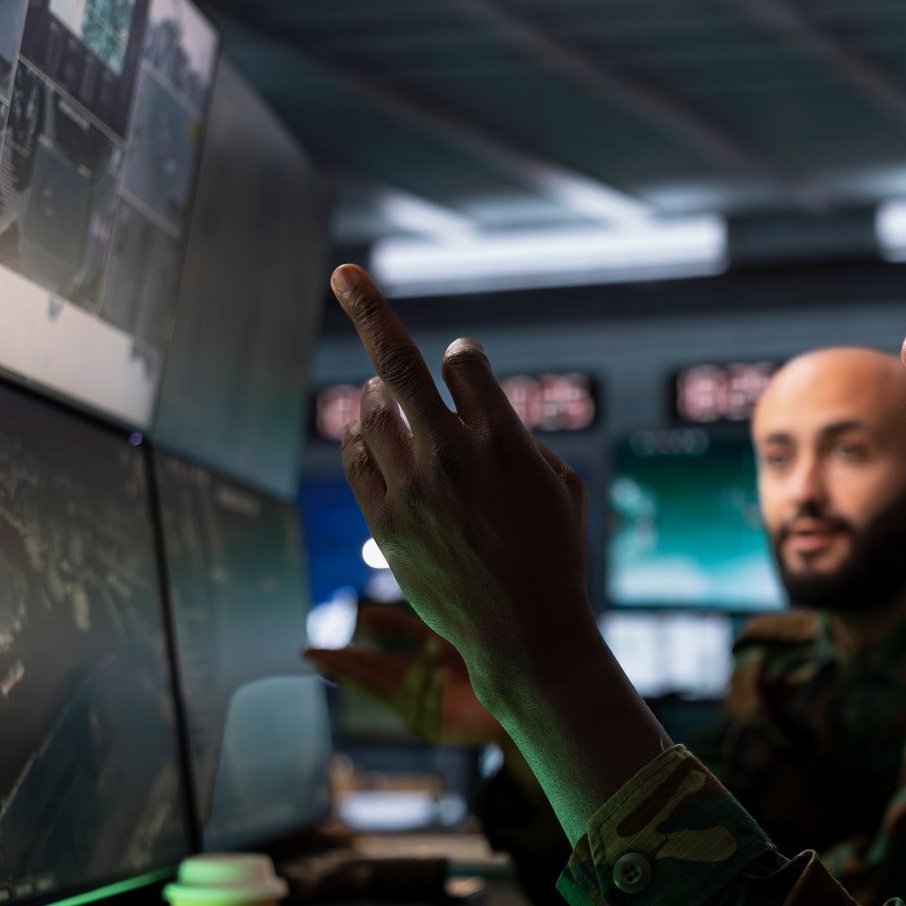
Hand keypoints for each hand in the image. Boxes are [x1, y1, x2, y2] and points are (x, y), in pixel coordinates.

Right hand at [303, 606, 504, 744]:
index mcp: (401, 673)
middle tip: (315, 656)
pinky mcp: (439, 728)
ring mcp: (420, 714)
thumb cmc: (473, 666)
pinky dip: (434, 688)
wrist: (512, 696)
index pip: (363, 665)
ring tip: (435, 644)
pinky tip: (440, 669)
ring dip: (419, 668)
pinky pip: (431, 708)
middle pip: (369, 681)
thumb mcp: (436, 638)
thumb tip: (361, 615)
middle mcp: (405, 695)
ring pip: (407, 692)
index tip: (308, 652)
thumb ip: (401, 629)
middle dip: (343, 668)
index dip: (336, 659)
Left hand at [330, 264, 597, 705]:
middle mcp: (454, 455)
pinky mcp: (386, 521)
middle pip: (397, 363)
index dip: (463, 354)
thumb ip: (522, 439)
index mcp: (506, 440)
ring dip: (377, 395)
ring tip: (386, 399)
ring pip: (372, 410)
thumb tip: (476, 410)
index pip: (464, 361)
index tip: (463, 360)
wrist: (525, 632)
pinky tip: (369, 436)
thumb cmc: (554, 557)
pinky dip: (361, 438)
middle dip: (369, 308)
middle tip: (344, 274)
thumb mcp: (561, 487)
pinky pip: (357, 457)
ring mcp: (414, 488)